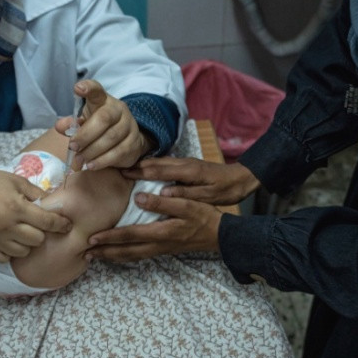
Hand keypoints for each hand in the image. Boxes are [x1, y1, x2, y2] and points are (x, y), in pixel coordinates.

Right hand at [0, 161, 70, 262]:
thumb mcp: (17, 181)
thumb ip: (38, 194)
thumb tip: (55, 205)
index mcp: (16, 207)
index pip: (47, 222)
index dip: (61, 224)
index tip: (67, 225)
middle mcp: (6, 226)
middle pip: (37, 240)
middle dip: (41, 232)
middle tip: (35, 224)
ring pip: (24, 252)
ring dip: (27, 243)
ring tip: (21, 231)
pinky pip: (6, 258)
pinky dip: (11, 251)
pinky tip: (9, 239)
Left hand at [55, 79, 148, 170]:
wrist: (125, 139)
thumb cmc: (100, 128)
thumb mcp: (84, 123)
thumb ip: (71, 124)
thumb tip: (60, 126)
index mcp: (103, 101)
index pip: (97, 91)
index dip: (88, 88)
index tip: (78, 88)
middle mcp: (119, 110)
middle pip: (104, 118)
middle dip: (86, 135)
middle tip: (72, 147)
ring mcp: (129, 126)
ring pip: (111, 138)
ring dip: (92, 151)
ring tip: (79, 161)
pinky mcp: (134, 143)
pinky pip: (119, 152)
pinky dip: (102, 161)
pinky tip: (91, 165)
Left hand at [85, 191, 223, 261]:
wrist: (219, 235)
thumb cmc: (204, 217)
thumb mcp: (187, 204)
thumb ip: (163, 201)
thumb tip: (139, 198)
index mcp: (161, 232)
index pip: (130, 235)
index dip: (110, 237)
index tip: (92, 238)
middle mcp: (157, 245)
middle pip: (126, 252)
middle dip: (105, 253)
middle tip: (85, 254)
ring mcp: (160, 249)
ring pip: (131, 256)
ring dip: (112, 256)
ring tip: (95, 257)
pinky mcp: (163, 249)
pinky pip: (138, 255)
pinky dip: (124, 256)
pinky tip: (117, 254)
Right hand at [122, 157, 258, 205]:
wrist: (241, 178)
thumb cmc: (226, 190)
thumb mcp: (208, 196)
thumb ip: (186, 194)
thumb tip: (163, 194)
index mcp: (188, 171)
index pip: (159, 170)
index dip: (139, 171)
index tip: (122, 172)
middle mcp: (184, 163)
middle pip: (155, 162)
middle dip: (135, 165)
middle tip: (116, 168)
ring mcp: (185, 162)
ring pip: (159, 161)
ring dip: (142, 163)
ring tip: (125, 168)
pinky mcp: (187, 164)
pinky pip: (164, 163)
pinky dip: (151, 165)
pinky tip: (144, 169)